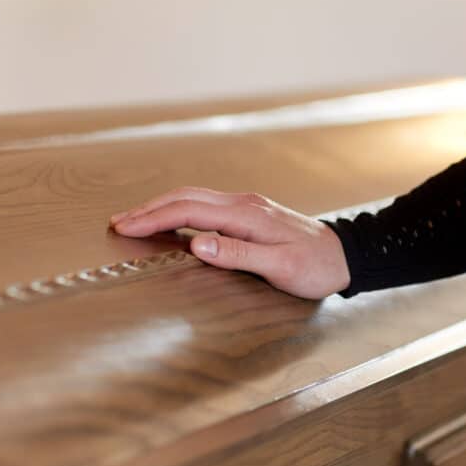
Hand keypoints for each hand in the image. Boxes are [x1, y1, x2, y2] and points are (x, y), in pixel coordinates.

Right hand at [109, 187, 350, 298]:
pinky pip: (207, 205)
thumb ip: (238, 255)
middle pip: (187, 198)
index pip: (188, 211)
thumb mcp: (279, 267)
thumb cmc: (316, 266)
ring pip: (196, 199)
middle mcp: (245, 204)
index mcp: (247, 215)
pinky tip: (173, 221)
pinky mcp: (252, 213)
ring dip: (163, 207)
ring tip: (136, 220)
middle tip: (118, 223)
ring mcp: (248, 206)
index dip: (153, 218)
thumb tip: (197, 244)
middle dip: (149, 209)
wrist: (346, 256)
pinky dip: (181, 210)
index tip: (125, 228)